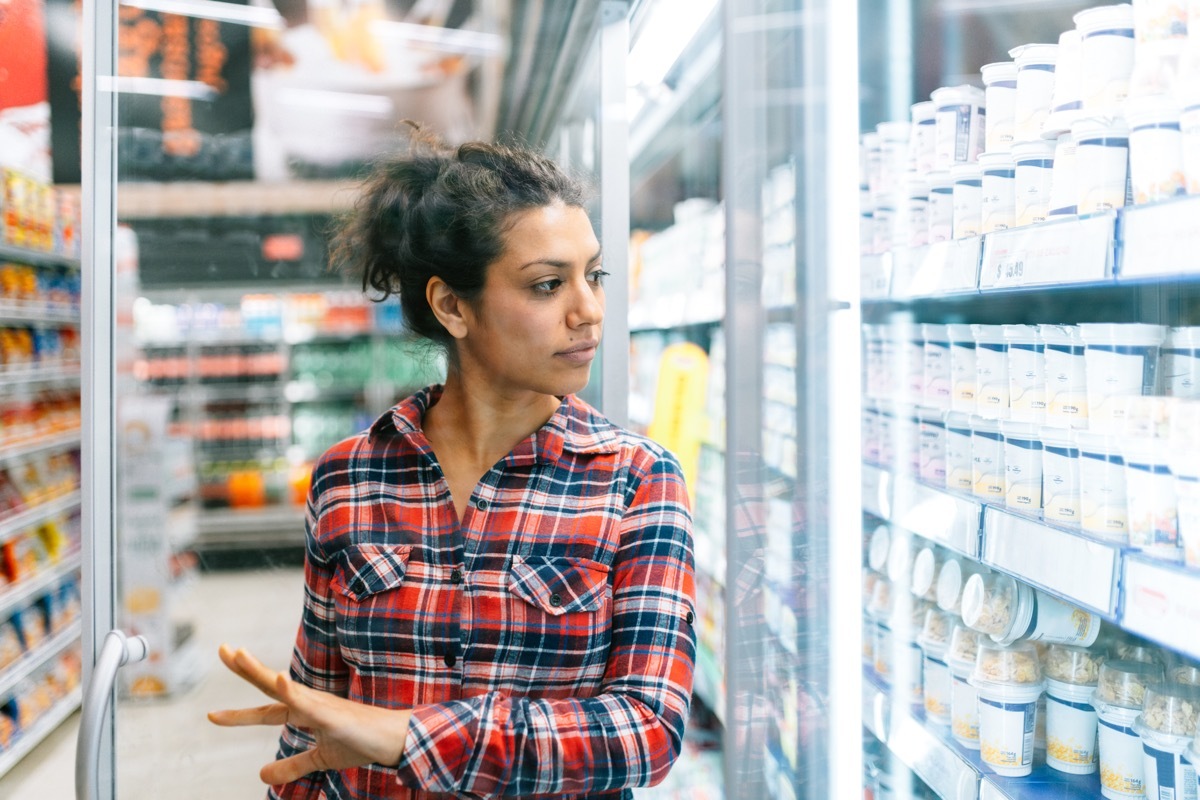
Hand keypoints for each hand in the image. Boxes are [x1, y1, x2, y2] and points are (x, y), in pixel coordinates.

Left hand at [207, 644, 411, 784]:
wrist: (393, 741)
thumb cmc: (360, 743)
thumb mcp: (320, 759)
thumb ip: (292, 765)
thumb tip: (261, 774)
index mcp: (305, 712)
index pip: (267, 711)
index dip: (239, 715)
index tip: (211, 715)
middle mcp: (309, 702)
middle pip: (269, 685)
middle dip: (245, 669)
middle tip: (222, 649)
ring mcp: (319, 705)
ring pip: (284, 686)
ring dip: (260, 670)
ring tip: (238, 654)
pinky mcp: (332, 713)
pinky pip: (307, 702)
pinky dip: (290, 690)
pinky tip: (277, 678)